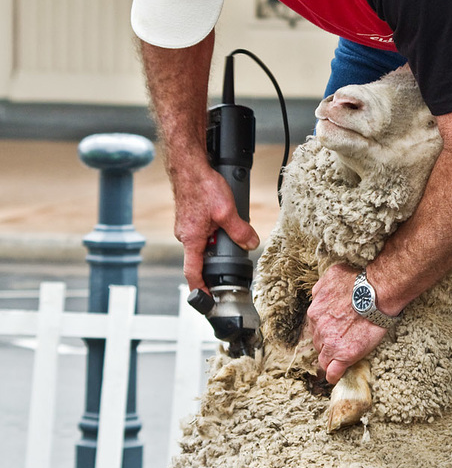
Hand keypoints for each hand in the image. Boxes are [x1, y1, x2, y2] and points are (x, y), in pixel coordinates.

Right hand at [173, 165, 259, 291]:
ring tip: (228, 226)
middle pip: (202, 258)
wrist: (189, 165)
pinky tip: (221, 217)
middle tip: (232, 252)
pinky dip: (213, 229)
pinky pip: (202, 231)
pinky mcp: (190, 218)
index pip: (192, 273)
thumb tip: (251, 243)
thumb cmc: (202, 186)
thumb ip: (240, 230)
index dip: (200, 290)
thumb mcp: (227, 211)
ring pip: (204, 243)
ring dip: (217, 240)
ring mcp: (186, 227)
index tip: (206, 301)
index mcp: (191, 240)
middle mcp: (185, 236)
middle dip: (218, 258)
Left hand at [307, 263, 385, 383]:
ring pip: (323, 358)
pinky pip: (333, 372)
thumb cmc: (358, 281)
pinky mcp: (345, 355)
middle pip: (318, 343)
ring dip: (329, 359)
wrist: (376, 292)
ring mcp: (331, 343)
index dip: (323, 331)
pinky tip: (334, 378)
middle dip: (326, 343)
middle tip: (340, 342)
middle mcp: (319, 328)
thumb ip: (320, 289)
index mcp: (314, 312)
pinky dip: (333, 376)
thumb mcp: (330, 277)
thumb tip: (316, 296)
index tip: (331, 332)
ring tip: (338, 360)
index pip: (314, 328)